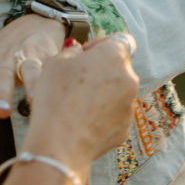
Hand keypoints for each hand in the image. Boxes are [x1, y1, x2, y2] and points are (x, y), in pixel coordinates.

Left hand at [0, 13, 63, 152]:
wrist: (34, 22)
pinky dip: (52, 76)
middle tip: (0, 112)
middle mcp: (1, 60)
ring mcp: (24, 55)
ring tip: (32, 101)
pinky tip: (57, 89)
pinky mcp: (46, 54)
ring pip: (26, 68)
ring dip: (29, 84)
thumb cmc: (3, 61)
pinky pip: (50, 66)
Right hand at [25, 35, 138, 176]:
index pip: (120, 40)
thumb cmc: (55, 98)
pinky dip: (100, 114)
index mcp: (115, 57)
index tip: (85, 54)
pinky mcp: (124, 129)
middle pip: (118, 67)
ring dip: (101, 92)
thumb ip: (72, 51)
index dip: (101, 44)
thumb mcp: (55, 62)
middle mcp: (129, 80)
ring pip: (116, 92)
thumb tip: (78, 52)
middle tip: (75, 79)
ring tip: (75, 102)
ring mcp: (129, 107)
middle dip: (100, 69)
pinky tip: (80, 119)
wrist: (59, 144)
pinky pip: (113, 114)